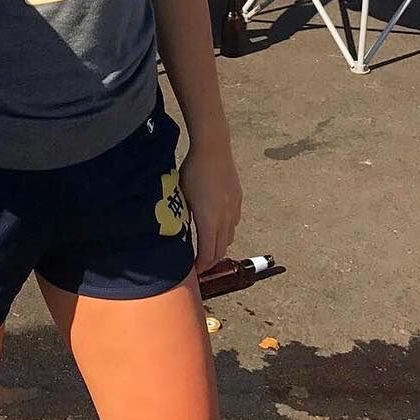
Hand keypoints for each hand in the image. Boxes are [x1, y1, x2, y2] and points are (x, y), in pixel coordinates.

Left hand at [180, 137, 241, 272]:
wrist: (213, 149)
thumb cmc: (193, 170)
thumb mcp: (182, 194)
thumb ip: (184, 214)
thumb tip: (181, 227)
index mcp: (208, 221)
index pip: (207, 253)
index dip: (202, 266)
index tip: (195, 271)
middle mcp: (224, 219)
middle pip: (221, 249)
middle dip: (211, 261)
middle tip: (201, 265)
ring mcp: (233, 209)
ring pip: (230, 237)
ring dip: (220, 246)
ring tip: (210, 248)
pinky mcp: (238, 199)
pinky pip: (234, 223)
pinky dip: (227, 231)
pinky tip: (220, 227)